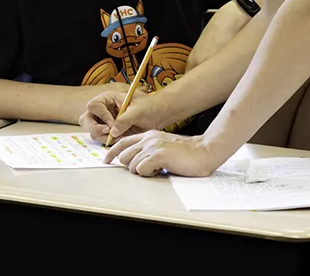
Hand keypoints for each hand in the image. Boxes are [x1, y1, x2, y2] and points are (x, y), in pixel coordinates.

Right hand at [78, 85, 163, 143]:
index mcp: (108, 98)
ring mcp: (105, 121)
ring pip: (93, 132)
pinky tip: (120, 140)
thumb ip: (125, 119)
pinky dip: (108, 142)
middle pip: (86, 119)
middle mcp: (103, 110)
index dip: (101, 116)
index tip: (112, 124)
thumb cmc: (149, 107)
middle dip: (95, 129)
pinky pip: (101, 139)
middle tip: (108, 133)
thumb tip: (113, 131)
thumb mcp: (138, 110)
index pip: (93, 106)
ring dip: (103, 138)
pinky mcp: (110, 132)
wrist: (157, 115)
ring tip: (119, 137)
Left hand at [103, 130, 220, 176]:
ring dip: (143, 171)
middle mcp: (147, 139)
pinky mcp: (157, 156)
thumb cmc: (185, 152)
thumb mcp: (163, 146)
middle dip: (131, 166)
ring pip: (131, 165)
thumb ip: (149, 149)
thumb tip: (134, 161)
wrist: (204, 151)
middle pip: (124, 156)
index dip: (112, 152)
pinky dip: (149, 173)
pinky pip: (141, 170)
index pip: (122, 142)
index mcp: (148, 135)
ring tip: (158, 168)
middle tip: (148, 169)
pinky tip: (161, 169)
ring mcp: (152, 146)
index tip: (106, 160)